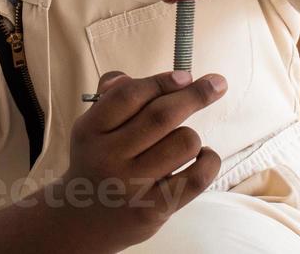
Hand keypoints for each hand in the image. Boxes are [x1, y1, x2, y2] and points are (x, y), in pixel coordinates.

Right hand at [60, 69, 225, 249]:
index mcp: (90, 130)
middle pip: (161, 115)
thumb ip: (111, 94)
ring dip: (193, 137)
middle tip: (217, 83)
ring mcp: (130, 186)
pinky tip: (202, 157)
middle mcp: (107, 157)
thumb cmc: (97, 162)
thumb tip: (134, 75)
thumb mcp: (92, 127)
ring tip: (184, 143)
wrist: (82, 224)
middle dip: (196, 94)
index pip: (129, 94)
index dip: (162, 81)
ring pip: (184, 143)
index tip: (186, 75)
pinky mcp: (153, 210)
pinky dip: (209, 161)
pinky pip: (196, 178)